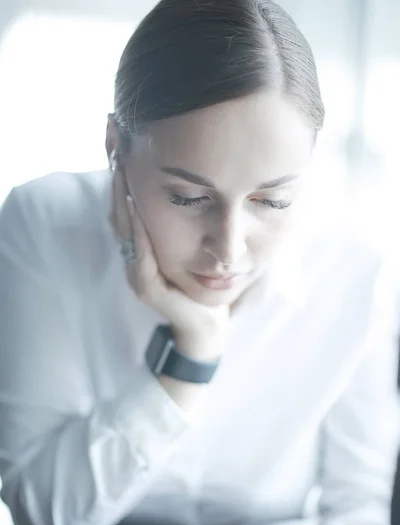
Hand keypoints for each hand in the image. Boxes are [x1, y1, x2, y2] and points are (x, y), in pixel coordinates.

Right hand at [110, 163, 229, 359]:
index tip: (121, 145)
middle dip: (117, 181)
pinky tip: (137, 210)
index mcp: (143, 248)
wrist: (210, 323)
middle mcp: (135, 258)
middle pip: (119, 214)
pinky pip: (141, 256)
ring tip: (120, 170)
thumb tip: (195, 183)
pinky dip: (138, 232)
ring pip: (125, 232)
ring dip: (121, 200)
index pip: (127, 207)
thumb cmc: (203, 283)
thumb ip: (187, 220)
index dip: (122, 178)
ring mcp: (138, 274)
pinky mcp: (148, 288)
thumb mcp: (192, 246)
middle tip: (114, 147)